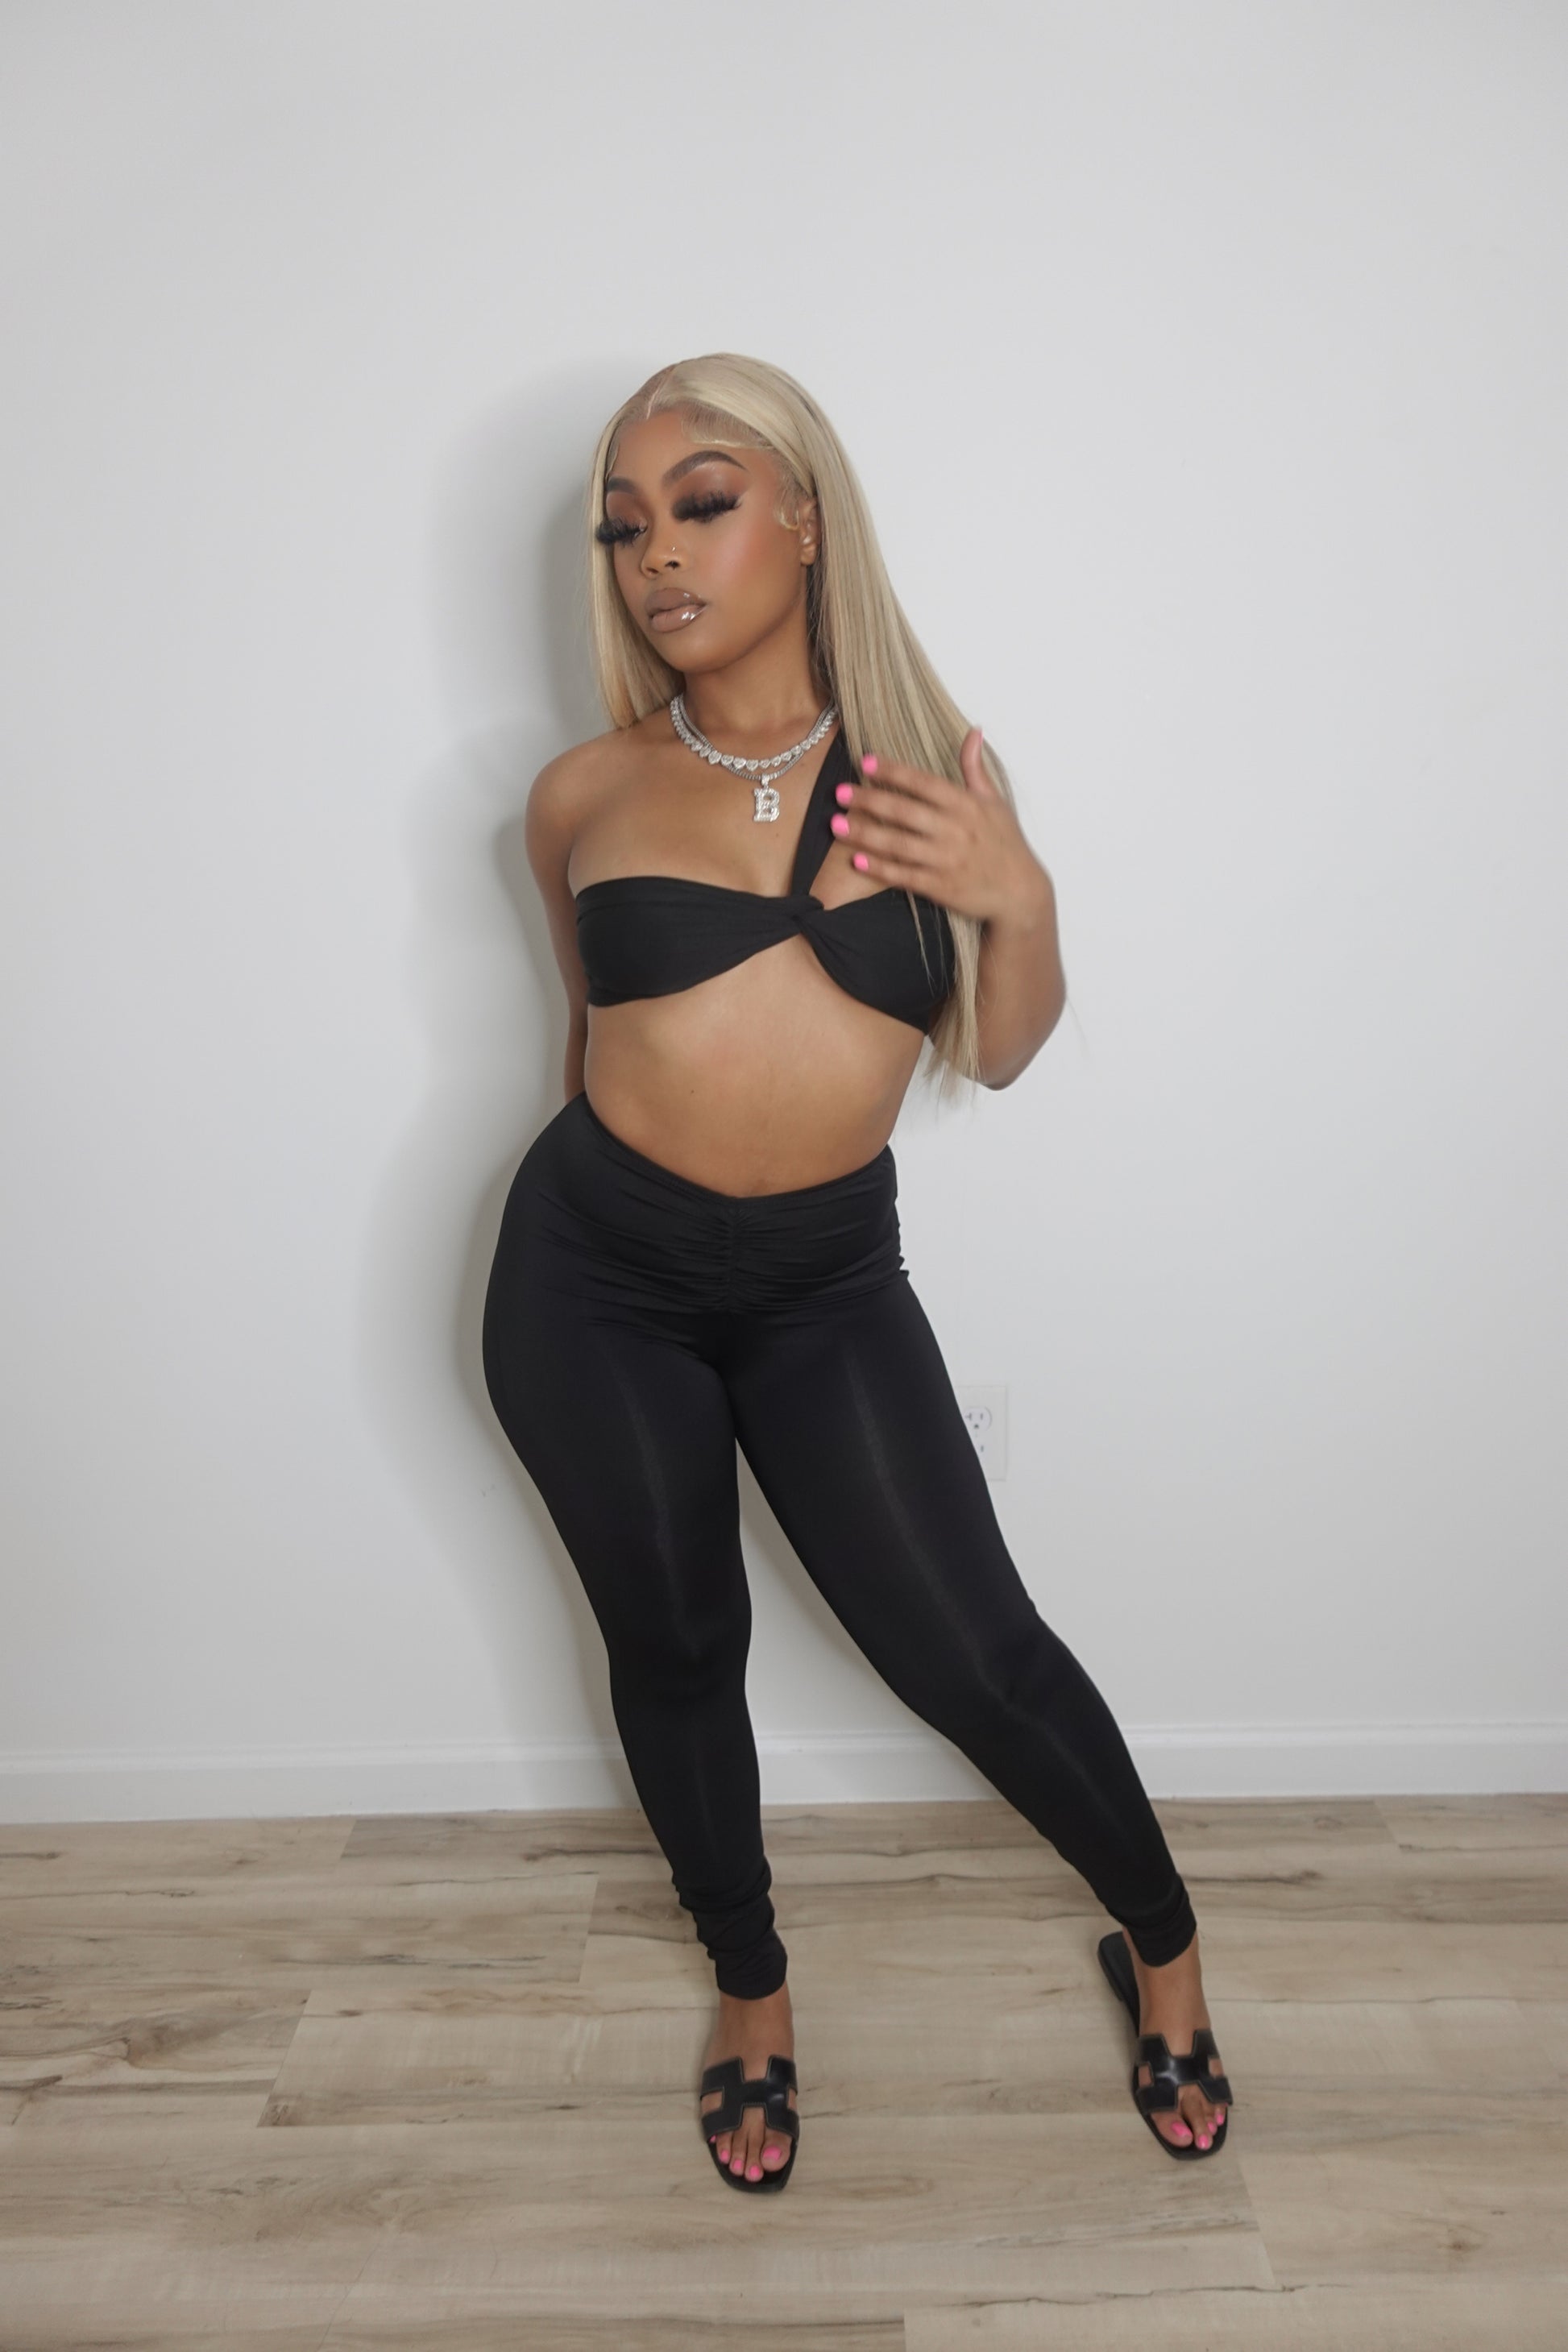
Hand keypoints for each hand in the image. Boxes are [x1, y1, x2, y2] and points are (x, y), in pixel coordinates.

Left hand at [828, 728, 1050, 925]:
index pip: (923, 783)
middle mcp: (954, 831)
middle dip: (869, 801)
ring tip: (836, 825)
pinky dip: (880, 868)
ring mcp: (946, 860)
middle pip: (904, 811)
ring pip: (898, 844)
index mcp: (966, 805)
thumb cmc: (1006, 843)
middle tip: (840, 793)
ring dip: (865, 834)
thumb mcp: (995, 802)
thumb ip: (975, 768)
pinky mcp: (940, 886)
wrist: (1019, 891)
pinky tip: (857, 860)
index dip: (894, 771)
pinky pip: (904, 875)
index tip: (866, 762)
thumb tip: (973, 731)